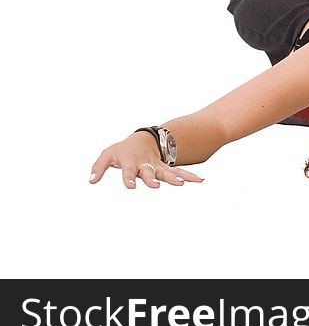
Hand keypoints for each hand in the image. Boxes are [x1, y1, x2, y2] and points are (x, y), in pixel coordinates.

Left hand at [89, 132, 203, 188]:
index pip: (128, 171)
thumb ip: (98, 167)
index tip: (131, 187)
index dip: (129, 178)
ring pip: (167, 172)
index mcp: (130, 161)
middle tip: (156, 187)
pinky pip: (178, 172)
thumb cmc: (123, 150)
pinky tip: (200, 180)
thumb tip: (91, 181)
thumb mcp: (107, 155)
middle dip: (153, 180)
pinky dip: (189, 176)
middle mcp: (145, 164)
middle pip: (150, 172)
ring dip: (175, 177)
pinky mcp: (165, 169)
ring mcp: (157, 166)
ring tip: (183, 184)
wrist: (144, 139)